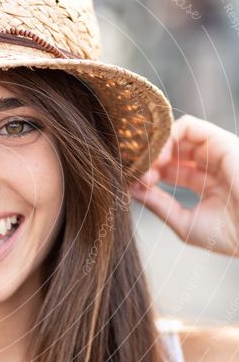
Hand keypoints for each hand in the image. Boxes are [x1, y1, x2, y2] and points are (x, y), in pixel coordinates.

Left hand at [129, 114, 238, 256]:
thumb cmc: (229, 235)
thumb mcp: (184, 223)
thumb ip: (159, 205)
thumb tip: (131, 190)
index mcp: (206, 185)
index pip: (169, 171)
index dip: (147, 174)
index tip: (131, 183)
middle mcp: (211, 165)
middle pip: (170, 151)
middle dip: (147, 160)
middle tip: (132, 172)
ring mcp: (216, 153)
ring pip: (175, 136)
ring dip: (154, 148)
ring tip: (144, 166)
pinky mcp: (221, 141)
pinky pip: (188, 126)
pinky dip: (166, 136)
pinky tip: (156, 156)